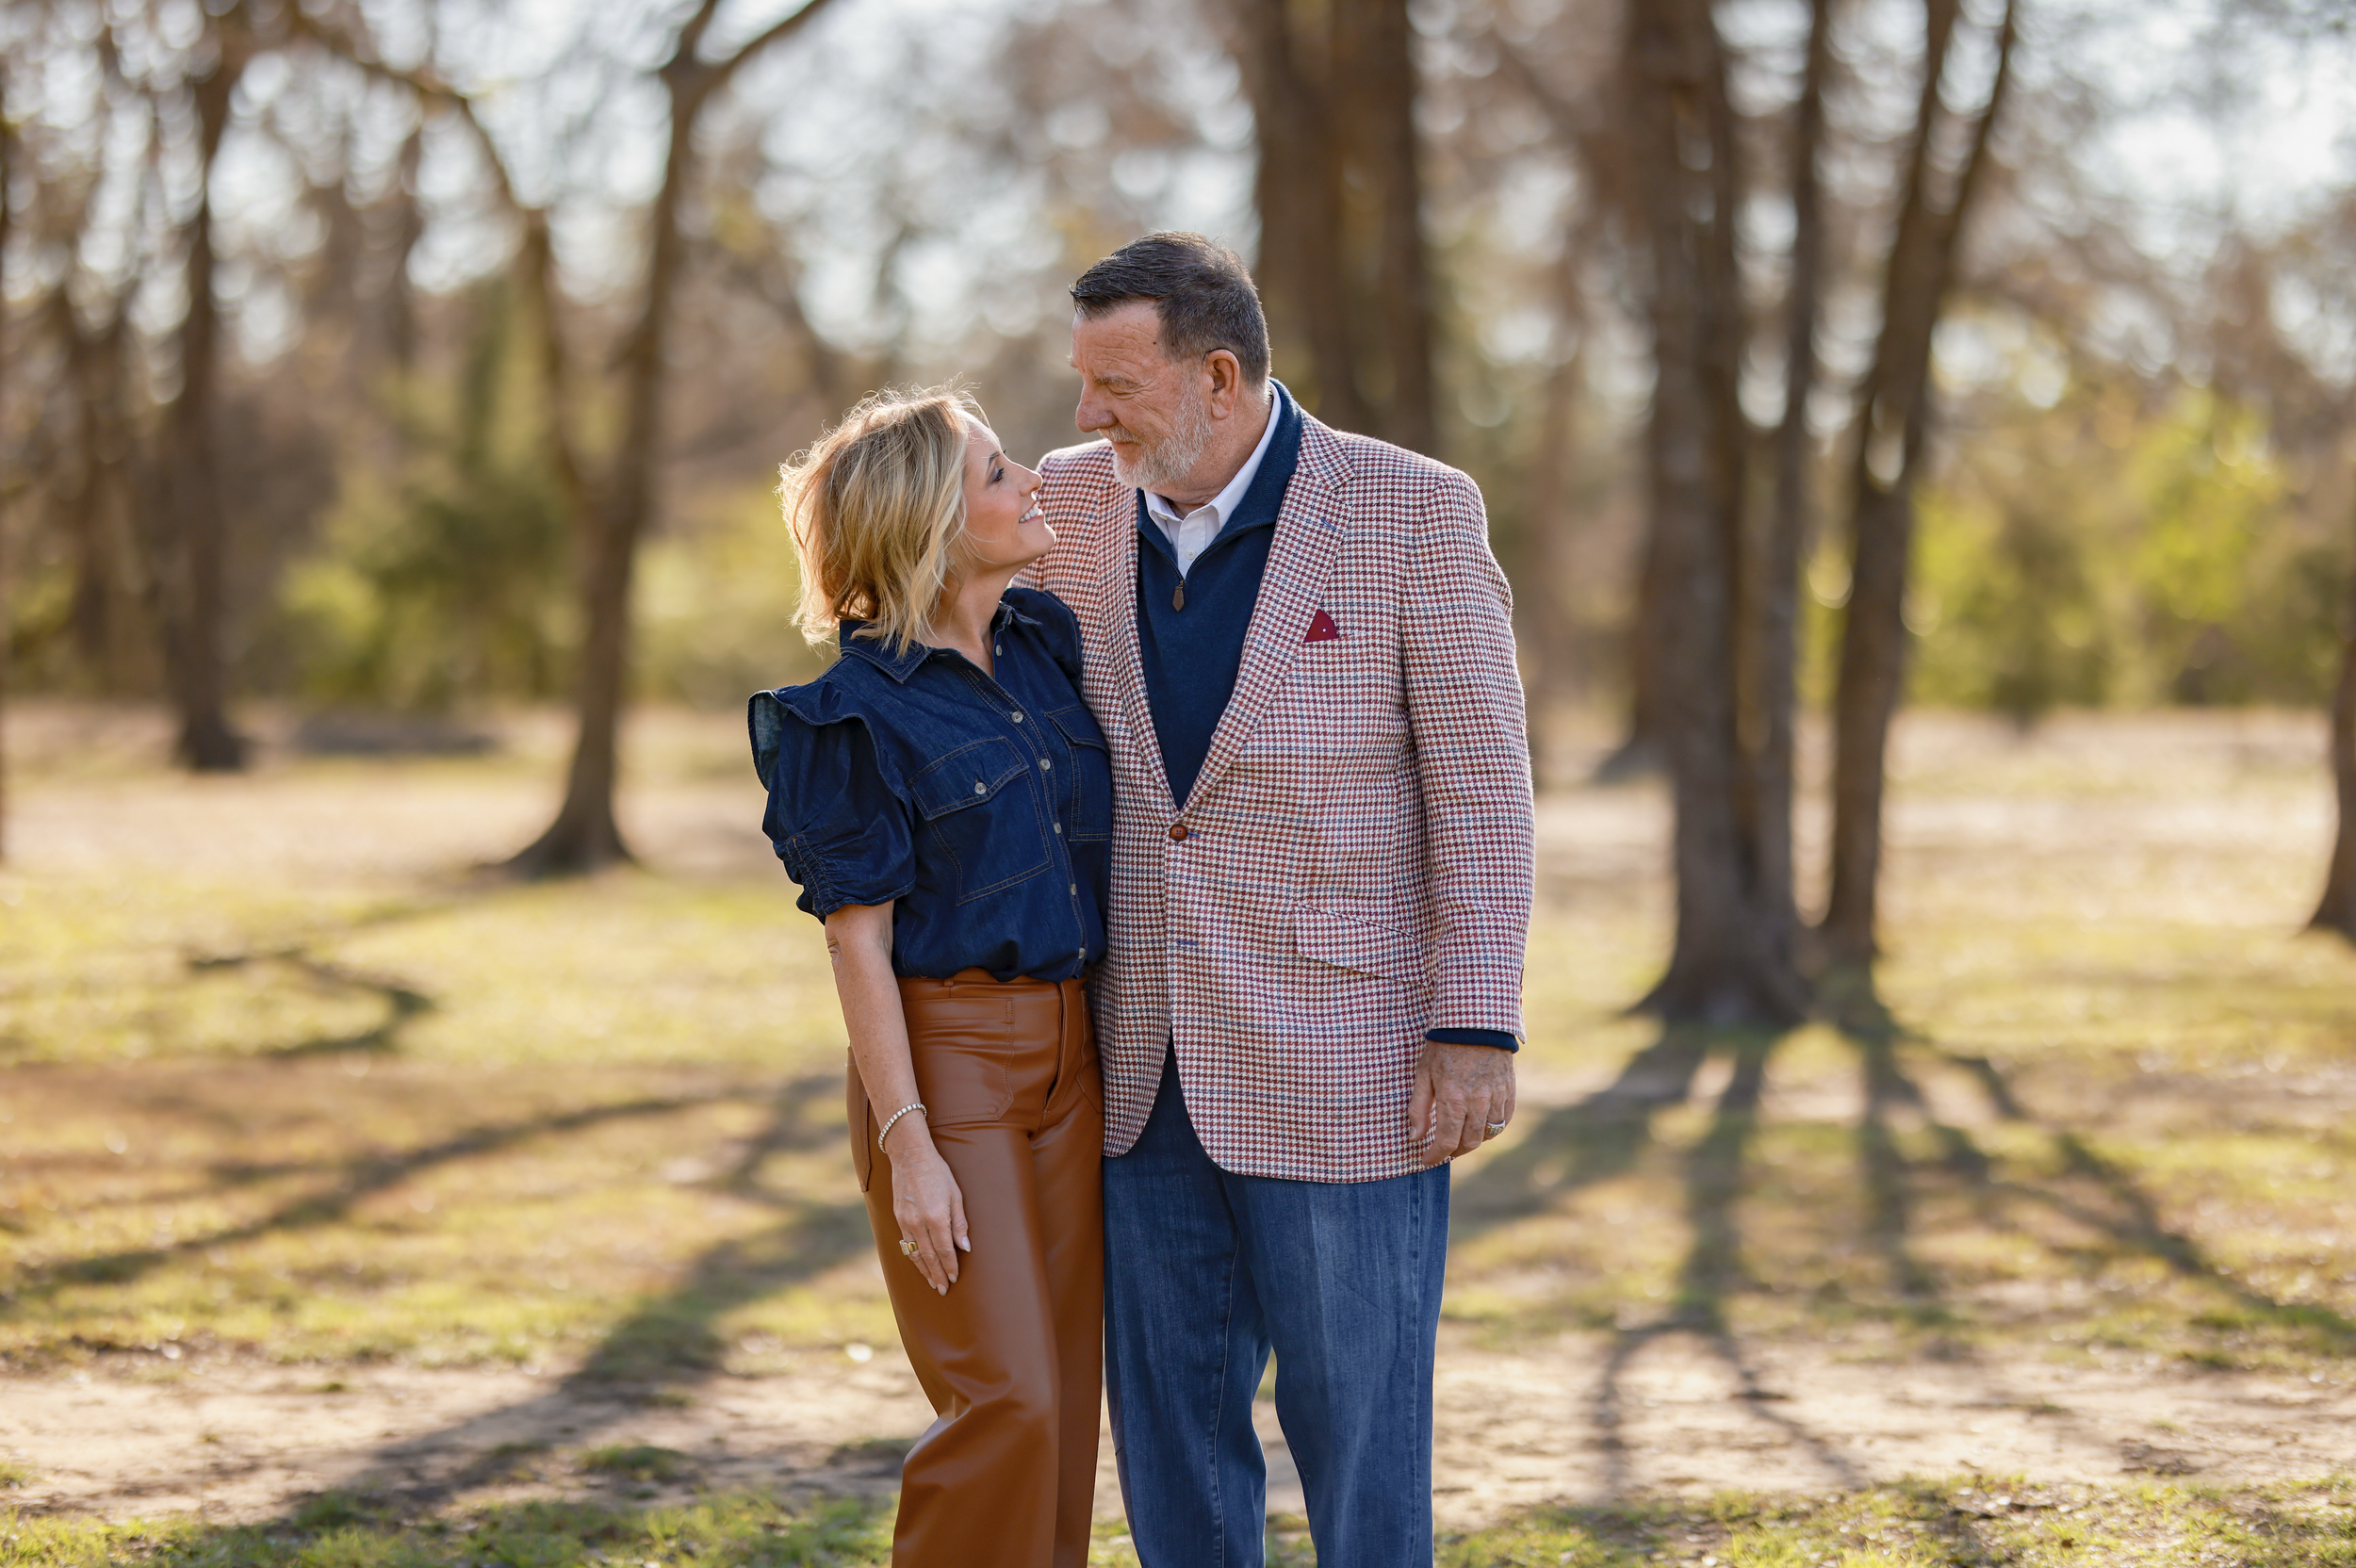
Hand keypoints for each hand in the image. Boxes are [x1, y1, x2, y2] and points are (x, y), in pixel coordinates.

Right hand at [884, 1119, 969, 1293]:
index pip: (944, 1250)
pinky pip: (905, 1244)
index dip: (950, 1266)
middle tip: (943, 1289)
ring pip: (915, 1253)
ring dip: (924, 1270)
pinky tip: (918, 1264)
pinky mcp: (898, 1218)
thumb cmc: (938, 1173)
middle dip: (937, 1274)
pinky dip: (913, 1257)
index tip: (954, 1278)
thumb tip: (965, 1247)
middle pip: (929, 1256)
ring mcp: (905, 1221)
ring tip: (931, 1282)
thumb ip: (959, 1223)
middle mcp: (919, 1223)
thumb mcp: (955, 1194)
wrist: (910, 1156)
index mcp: (936, 1217)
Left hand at [1409, 1039, 1516, 1166]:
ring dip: (1473, 1141)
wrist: (1475, 1021)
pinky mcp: (1509, 1090)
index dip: (1435, 1156)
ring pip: (1488, 1134)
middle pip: (1469, 1143)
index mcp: (1453, 1098)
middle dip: (1454, 1151)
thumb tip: (1414, 1137)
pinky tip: (1479, 1125)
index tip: (1426, 1159)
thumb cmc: (1443, 1046)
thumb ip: (1418, 1108)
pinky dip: (1491, 1128)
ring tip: (1460, 1137)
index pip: (1447, 1142)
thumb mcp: (1423, 1073)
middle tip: (1443, 1149)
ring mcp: (1496, 1096)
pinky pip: (1503, 1120)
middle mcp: (1478, 1102)